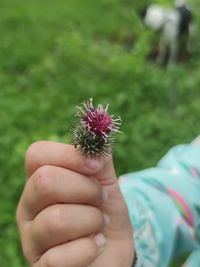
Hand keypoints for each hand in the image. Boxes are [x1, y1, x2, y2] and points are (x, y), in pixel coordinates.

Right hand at [16, 141, 133, 266]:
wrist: (112, 248)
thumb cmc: (105, 210)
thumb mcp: (106, 180)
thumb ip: (100, 157)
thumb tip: (97, 136)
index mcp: (40, 180)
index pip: (37, 154)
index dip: (69, 155)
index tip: (96, 166)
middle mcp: (28, 207)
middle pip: (45, 182)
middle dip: (86, 188)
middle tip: (100, 199)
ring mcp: (32, 239)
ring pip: (56, 219)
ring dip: (92, 220)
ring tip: (100, 224)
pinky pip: (60, 257)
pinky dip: (90, 248)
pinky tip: (96, 245)